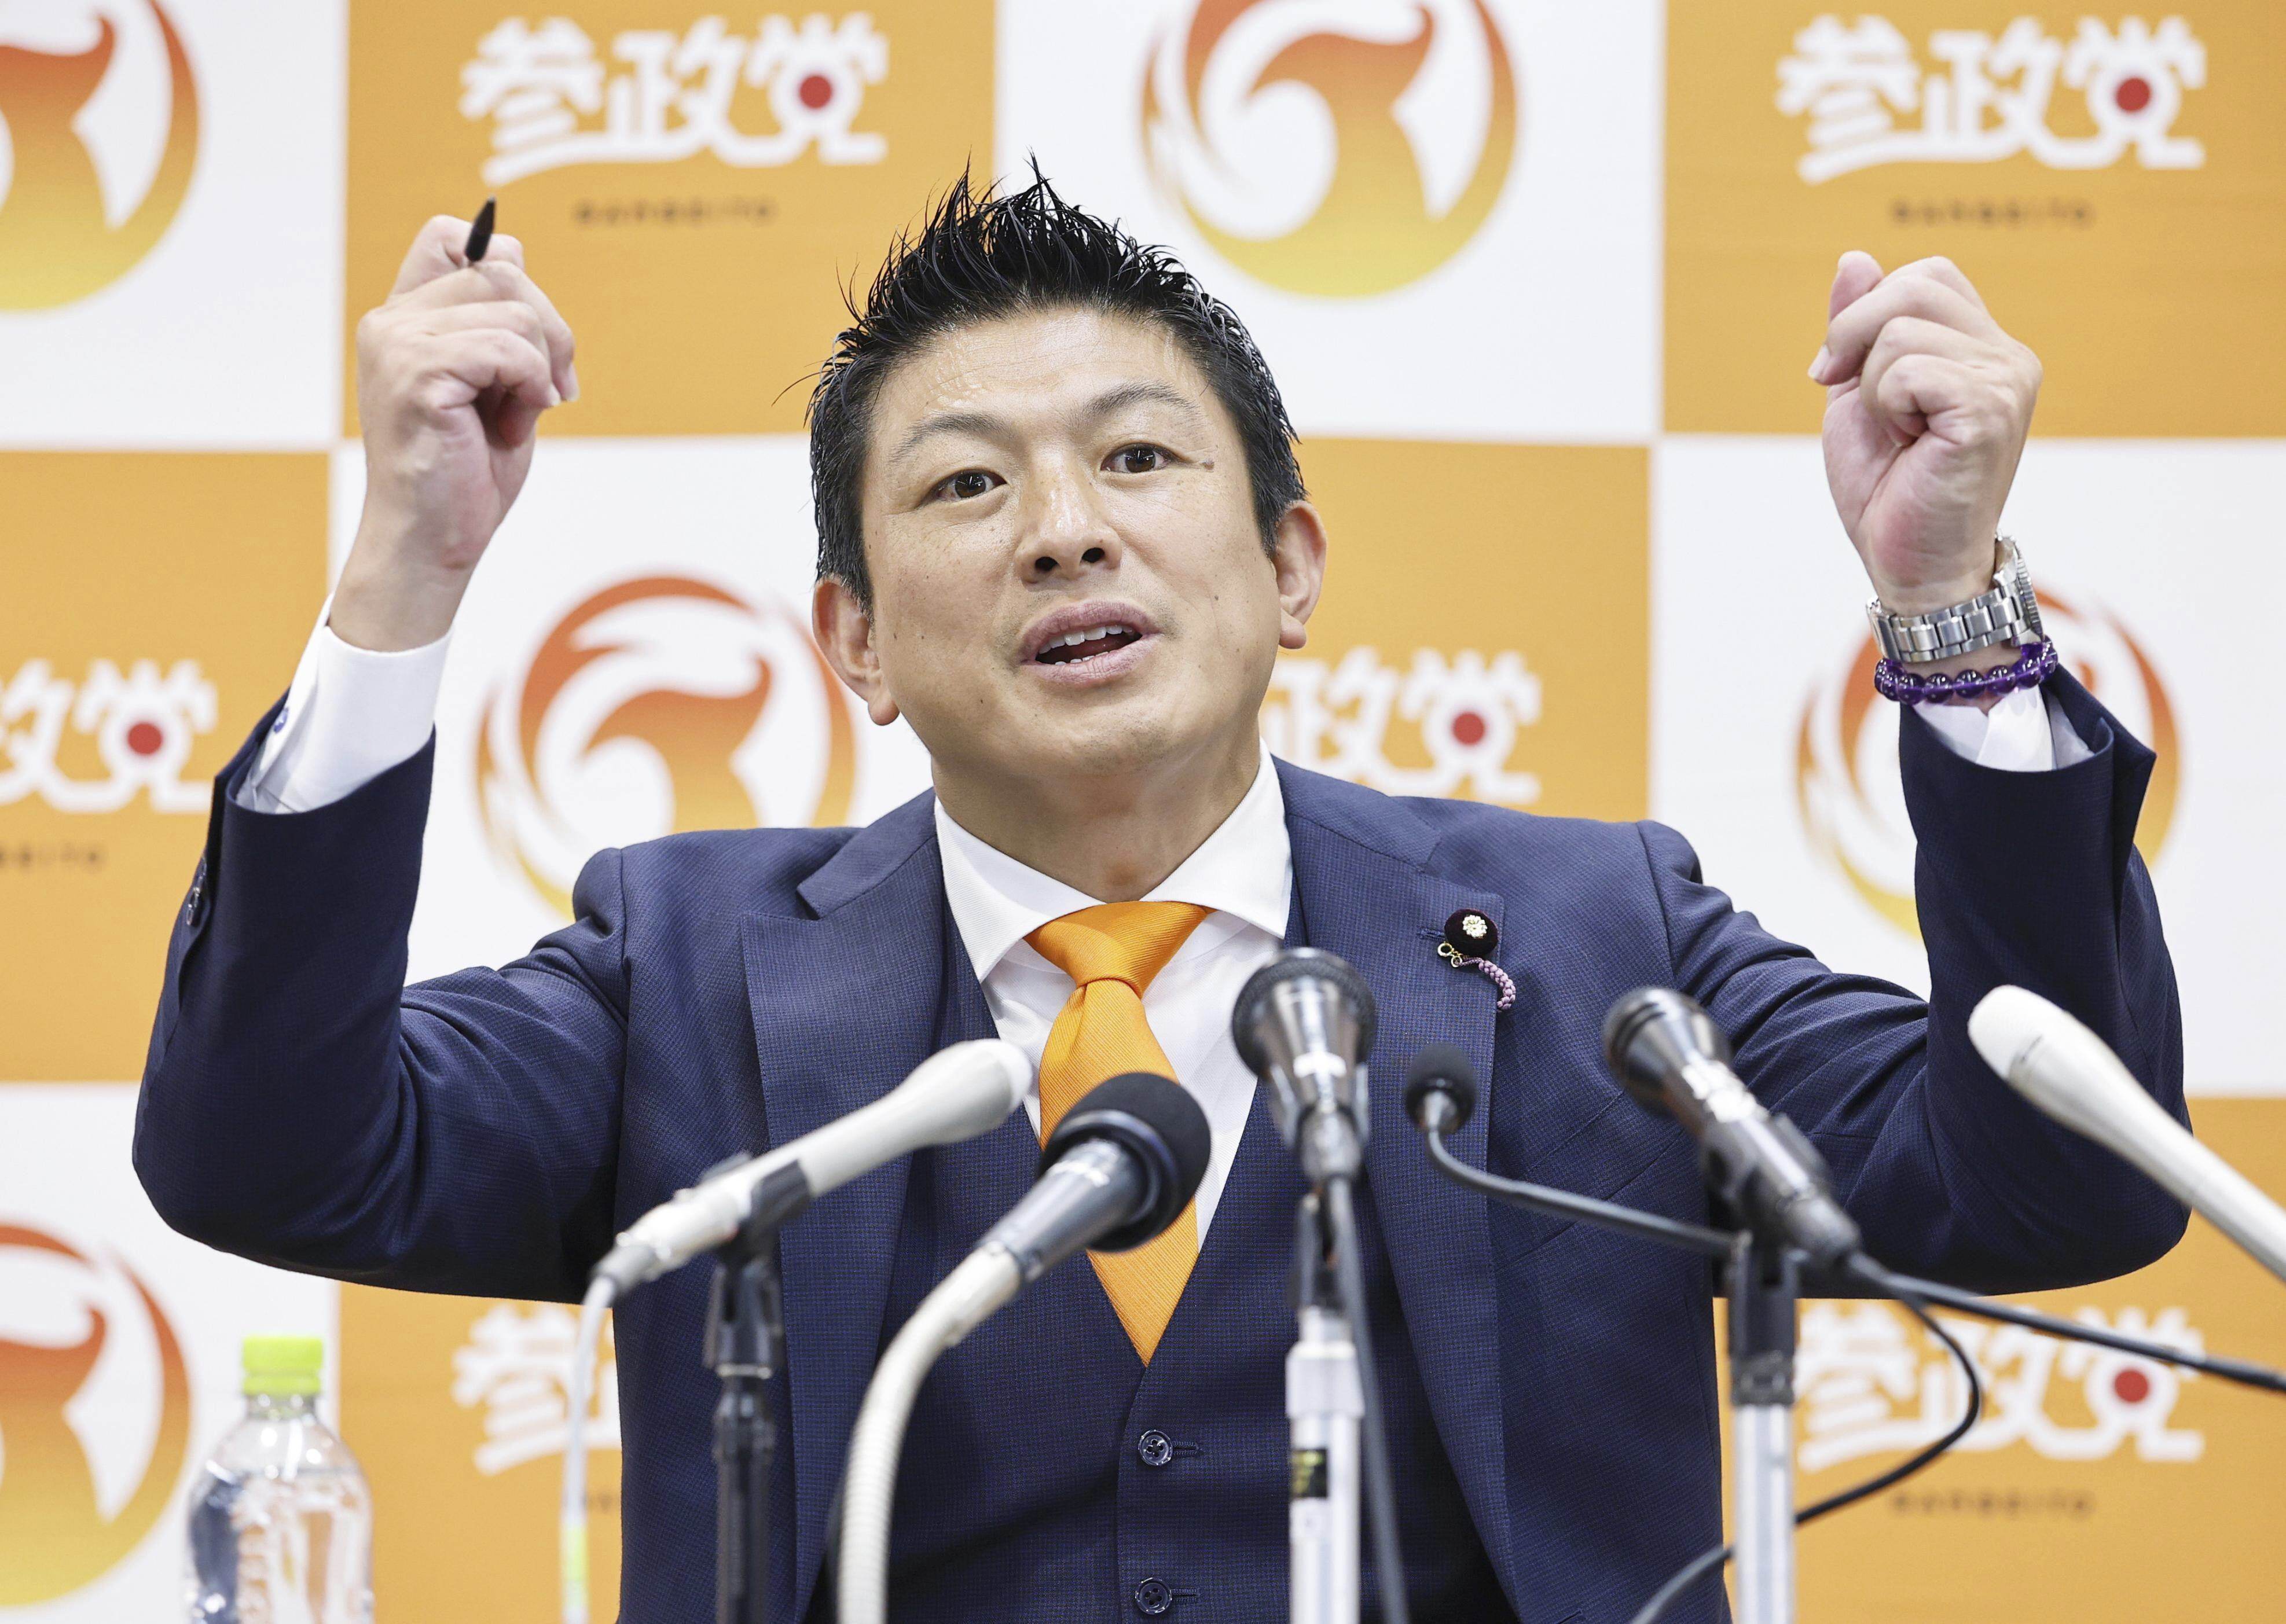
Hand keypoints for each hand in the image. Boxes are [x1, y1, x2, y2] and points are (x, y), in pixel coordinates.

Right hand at [332, 216, 578, 650]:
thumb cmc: (466, 471)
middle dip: (549, 331)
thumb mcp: (495, 381)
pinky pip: (508, 348)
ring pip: (514, 308)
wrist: (435, 540)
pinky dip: (528, 387)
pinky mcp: (416, 371)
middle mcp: (392, 320)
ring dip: (540, 367)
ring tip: (514, 415)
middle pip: (502, 270)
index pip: (450, 236)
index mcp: (405, 318)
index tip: (527, 338)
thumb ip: (500, 319)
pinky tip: (510, 424)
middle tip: (545, 391)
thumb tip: (513, 249)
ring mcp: (397, 343)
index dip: (504, 266)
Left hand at [1812, 252, 2040, 615]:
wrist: (1910, 563)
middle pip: (1912, 285)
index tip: (1844, 374)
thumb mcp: (1858, 394)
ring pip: (1900, 331)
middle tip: (1860, 405)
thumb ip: (1858, 327)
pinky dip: (1885, 407)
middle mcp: (2009, 355)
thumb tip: (1853, 258)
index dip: (1867, 315)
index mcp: (1984, 346)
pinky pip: (1908, 370)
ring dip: (1872, 389)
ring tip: (1900, 434)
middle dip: (1855, 339)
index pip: (1926, 275)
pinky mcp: (1990, 410)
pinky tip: (1911, 443)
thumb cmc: (1890, 488)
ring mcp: (2007, 380)